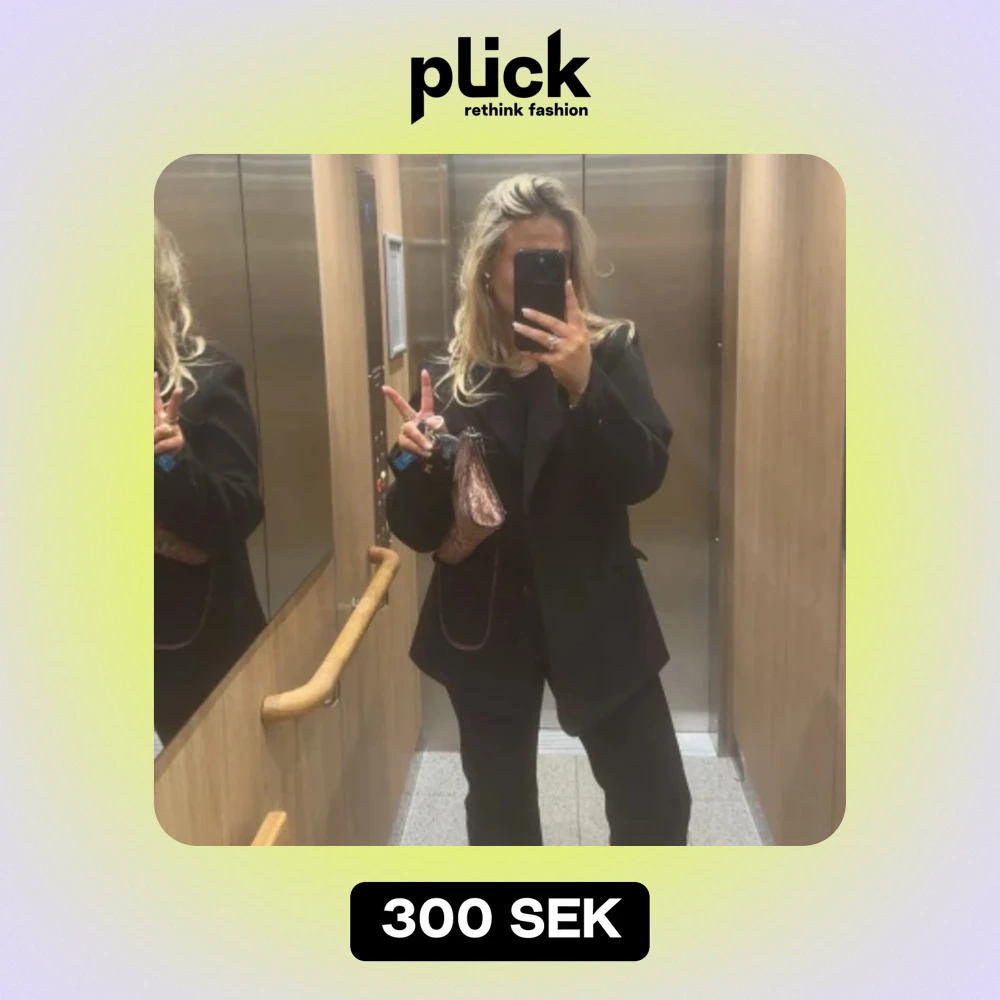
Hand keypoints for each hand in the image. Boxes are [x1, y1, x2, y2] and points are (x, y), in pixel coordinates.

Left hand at [154, 372, 184, 456]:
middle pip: (173, 409)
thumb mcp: (146, 436)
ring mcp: (174, 431)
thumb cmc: (151, 446)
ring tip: (151, 448)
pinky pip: (165, 443)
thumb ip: (152, 432)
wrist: (161, 462)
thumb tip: (165, 429)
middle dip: (176, 400)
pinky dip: (158, 449)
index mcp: (157, 417)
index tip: (154, 374)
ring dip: (153, 440)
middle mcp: (168, 421)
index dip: (154, 387)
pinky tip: (157, 452)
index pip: (155, 400)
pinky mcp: (179, 441)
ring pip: (163, 430)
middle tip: (180, 390)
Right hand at [382, 370, 446, 459]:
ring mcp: (407, 430)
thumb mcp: (443, 432)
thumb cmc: (440, 443)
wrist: (436, 458)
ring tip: (430, 448)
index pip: (426, 398)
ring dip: (420, 439)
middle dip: (395, 398)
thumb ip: (438, 426)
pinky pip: (408, 442)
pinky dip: (417, 448)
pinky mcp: (403, 441)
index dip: (425, 385)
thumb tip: (428, 423)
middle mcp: (414, 419)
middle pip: (404, 409)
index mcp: (426, 414)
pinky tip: (425, 453)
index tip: (424, 371)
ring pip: (409, 430)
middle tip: (386, 389)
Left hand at [512, 280, 591, 401]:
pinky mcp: (557, 362)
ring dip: (528, 332)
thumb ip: (571, 326)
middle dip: (538, 316)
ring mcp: (564, 350)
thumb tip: (554, 312)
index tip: (566, 282)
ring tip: (516, 325)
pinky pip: (540, 355)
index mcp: (580, 329)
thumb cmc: (580, 355)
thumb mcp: (581, 338)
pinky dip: (530, 353)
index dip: (571, 296)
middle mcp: (573, 338)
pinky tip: (522, 350)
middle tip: (524, 310)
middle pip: (554, 323)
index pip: (575, 310)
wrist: (584, 378)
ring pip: (543, 338)